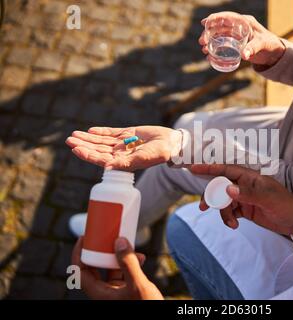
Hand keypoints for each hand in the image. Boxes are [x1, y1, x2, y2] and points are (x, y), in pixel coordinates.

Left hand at [66, 126, 181, 170]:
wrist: (172, 143)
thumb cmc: (160, 153)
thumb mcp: (142, 158)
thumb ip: (125, 163)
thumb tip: (106, 167)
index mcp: (122, 162)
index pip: (100, 159)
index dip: (87, 154)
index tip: (76, 149)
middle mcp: (120, 154)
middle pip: (97, 149)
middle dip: (83, 145)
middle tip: (69, 140)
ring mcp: (123, 143)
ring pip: (101, 141)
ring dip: (88, 138)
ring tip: (74, 134)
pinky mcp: (128, 133)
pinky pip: (111, 133)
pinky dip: (100, 131)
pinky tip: (90, 130)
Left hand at [72, 237, 163, 299]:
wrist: (159, 317)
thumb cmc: (145, 306)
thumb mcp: (138, 285)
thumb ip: (128, 264)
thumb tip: (119, 241)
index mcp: (99, 294)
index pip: (80, 271)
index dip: (79, 253)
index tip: (84, 237)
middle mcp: (104, 292)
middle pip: (94, 267)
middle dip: (100, 250)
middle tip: (105, 236)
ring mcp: (115, 292)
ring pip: (110, 268)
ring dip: (118, 255)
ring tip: (128, 244)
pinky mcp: (126, 290)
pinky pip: (123, 272)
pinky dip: (129, 262)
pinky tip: (140, 257)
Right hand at [190, 164, 292, 235]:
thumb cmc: (286, 205)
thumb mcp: (268, 199)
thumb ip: (248, 194)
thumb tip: (228, 189)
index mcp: (249, 177)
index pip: (225, 169)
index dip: (209, 168)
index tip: (193, 168)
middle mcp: (244, 185)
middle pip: (219, 187)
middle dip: (210, 197)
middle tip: (203, 207)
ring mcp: (243, 197)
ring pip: (222, 202)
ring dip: (222, 212)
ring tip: (231, 223)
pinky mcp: (244, 209)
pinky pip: (229, 212)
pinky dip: (228, 218)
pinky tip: (233, 225)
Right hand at [199, 11, 285, 67]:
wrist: (274, 53)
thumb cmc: (270, 44)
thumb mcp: (262, 44)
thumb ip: (253, 48)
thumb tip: (244, 55)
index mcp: (244, 22)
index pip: (227, 17)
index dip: (214, 18)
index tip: (204, 23)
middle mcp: (238, 28)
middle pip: (220, 28)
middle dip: (208, 34)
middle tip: (202, 42)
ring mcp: (236, 36)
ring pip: (219, 37)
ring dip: (210, 42)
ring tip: (204, 50)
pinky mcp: (236, 45)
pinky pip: (223, 46)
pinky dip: (215, 50)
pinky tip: (209, 56)